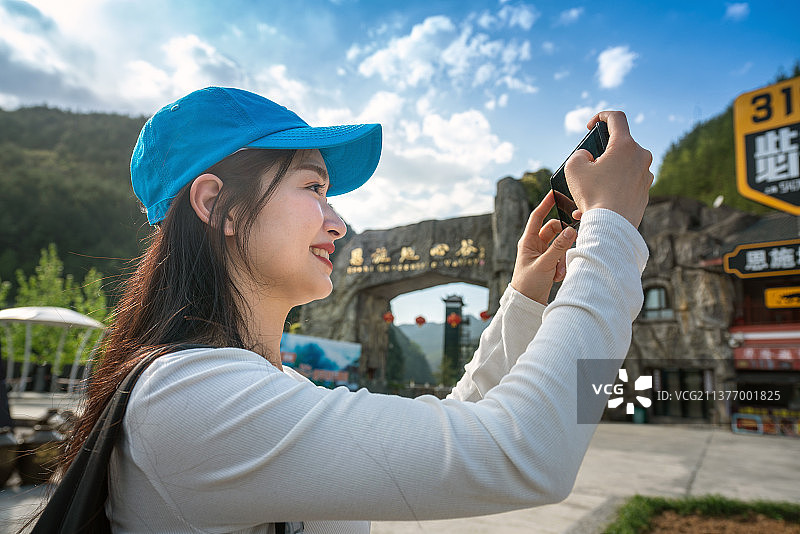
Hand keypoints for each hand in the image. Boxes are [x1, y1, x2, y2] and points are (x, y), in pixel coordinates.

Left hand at [510, 191, 578, 304]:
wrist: (527, 303)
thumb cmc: (529, 283)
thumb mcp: (545, 264)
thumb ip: (559, 248)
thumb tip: (571, 230)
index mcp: (527, 241)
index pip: (537, 217)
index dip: (546, 204)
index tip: (554, 192)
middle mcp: (534, 244)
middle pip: (554, 230)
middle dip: (562, 239)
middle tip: (570, 242)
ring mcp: (542, 253)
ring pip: (560, 244)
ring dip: (562, 257)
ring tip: (557, 271)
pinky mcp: (549, 262)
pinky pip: (561, 256)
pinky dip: (561, 265)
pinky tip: (556, 277)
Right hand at [564, 111, 653, 227]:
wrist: (612, 228)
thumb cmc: (594, 196)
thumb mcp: (574, 168)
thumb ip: (579, 155)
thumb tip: (588, 157)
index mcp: (625, 146)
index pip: (616, 118)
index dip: (601, 116)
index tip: (591, 125)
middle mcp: (641, 157)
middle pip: (620, 145)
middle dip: (602, 153)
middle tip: (588, 165)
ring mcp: (645, 175)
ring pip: (623, 167)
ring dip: (606, 174)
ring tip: (588, 192)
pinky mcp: (645, 192)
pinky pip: (626, 184)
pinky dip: (612, 188)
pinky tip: (597, 204)